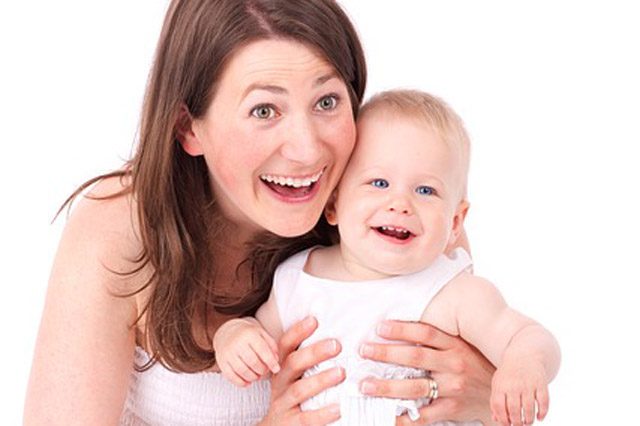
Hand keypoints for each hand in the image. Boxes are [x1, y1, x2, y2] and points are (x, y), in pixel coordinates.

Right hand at [213, 317, 279, 386]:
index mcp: (249, 334)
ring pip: (242, 370)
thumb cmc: (248, 335)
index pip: (262, 350)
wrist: (227, 332)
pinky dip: (240, 382)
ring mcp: (228, 352)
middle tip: (265, 371)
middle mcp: (237, 342)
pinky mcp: (221, 361)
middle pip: (252, 361)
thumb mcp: (261, 334)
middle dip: (262, 370)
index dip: (271, 362)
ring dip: (253, 377)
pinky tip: (248, 382)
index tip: (276, 368)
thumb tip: (276, 361)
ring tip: (257, 376)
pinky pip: (231, 376)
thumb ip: (271, 346)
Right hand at [258, 316, 344, 425]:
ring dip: (320, 380)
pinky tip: (339, 408)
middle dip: (314, 353)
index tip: (314, 320)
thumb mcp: (291, 377)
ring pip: (299, 390)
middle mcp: (280, 384)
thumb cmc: (290, 397)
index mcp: (281, 369)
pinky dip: (322, 413)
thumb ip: (305, 360)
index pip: (285, 346)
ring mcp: (283, 404)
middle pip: (293, 364)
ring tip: (341, 372)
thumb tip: (334, 336)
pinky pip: (306, 418)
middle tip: (336, 345)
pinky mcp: (291, 424)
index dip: (298, 332)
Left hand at [358, 320, 495, 425]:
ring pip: (415, 387)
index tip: (379, 328)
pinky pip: (423, 415)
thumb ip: (439, 339)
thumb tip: (405, 329)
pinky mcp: (452, 409)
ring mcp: (453, 388)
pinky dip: (403, 418)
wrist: (502, 392)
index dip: (402, 329)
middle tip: (364, 351)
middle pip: (415, 357)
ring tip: (366, 385)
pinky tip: (386, 415)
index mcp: (455, 345)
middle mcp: (454, 365)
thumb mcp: (463, 346)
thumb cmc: (476, 364)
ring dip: (387, 387)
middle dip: (386, 353)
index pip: (425, 332)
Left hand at [490, 359, 548, 425]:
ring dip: (529, 420)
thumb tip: (496, 419)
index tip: (506, 424)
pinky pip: (543, 402)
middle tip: (518, 425)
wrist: (523, 355)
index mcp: (501, 385)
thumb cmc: (508, 373)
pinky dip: (542, 413)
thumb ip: (496, 401)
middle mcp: (514, 385)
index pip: (499, 406)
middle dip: (517, 423)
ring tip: (527, 422)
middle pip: (514, 410)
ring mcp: (528, 384)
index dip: (502, 419)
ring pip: (529, 408)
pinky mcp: (541, 384)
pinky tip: (539, 417)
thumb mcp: (498, 384)